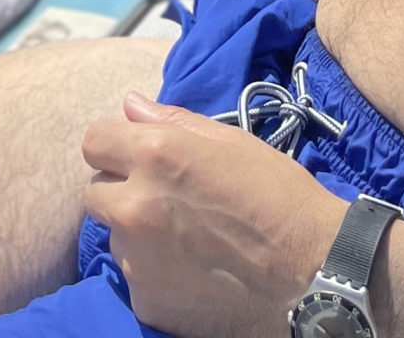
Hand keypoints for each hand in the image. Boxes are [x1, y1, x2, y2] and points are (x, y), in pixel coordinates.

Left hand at [84, 92, 342, 337]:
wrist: (309, 265)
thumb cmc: (275, 191)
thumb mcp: (229, 141)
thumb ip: (171, 121)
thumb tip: (130, 104)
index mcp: (155, 155)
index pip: (94, 139)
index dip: (115, 145)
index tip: (136, 154)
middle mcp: (135, 205)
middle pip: (94, 191)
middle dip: (120, 189)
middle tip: (161, 197)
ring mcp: (137, 258)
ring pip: (115, 234)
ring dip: (136, 230)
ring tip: (183, 236)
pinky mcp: (146, 300)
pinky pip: (134, 274)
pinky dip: (153, 270)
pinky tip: (191, 268)